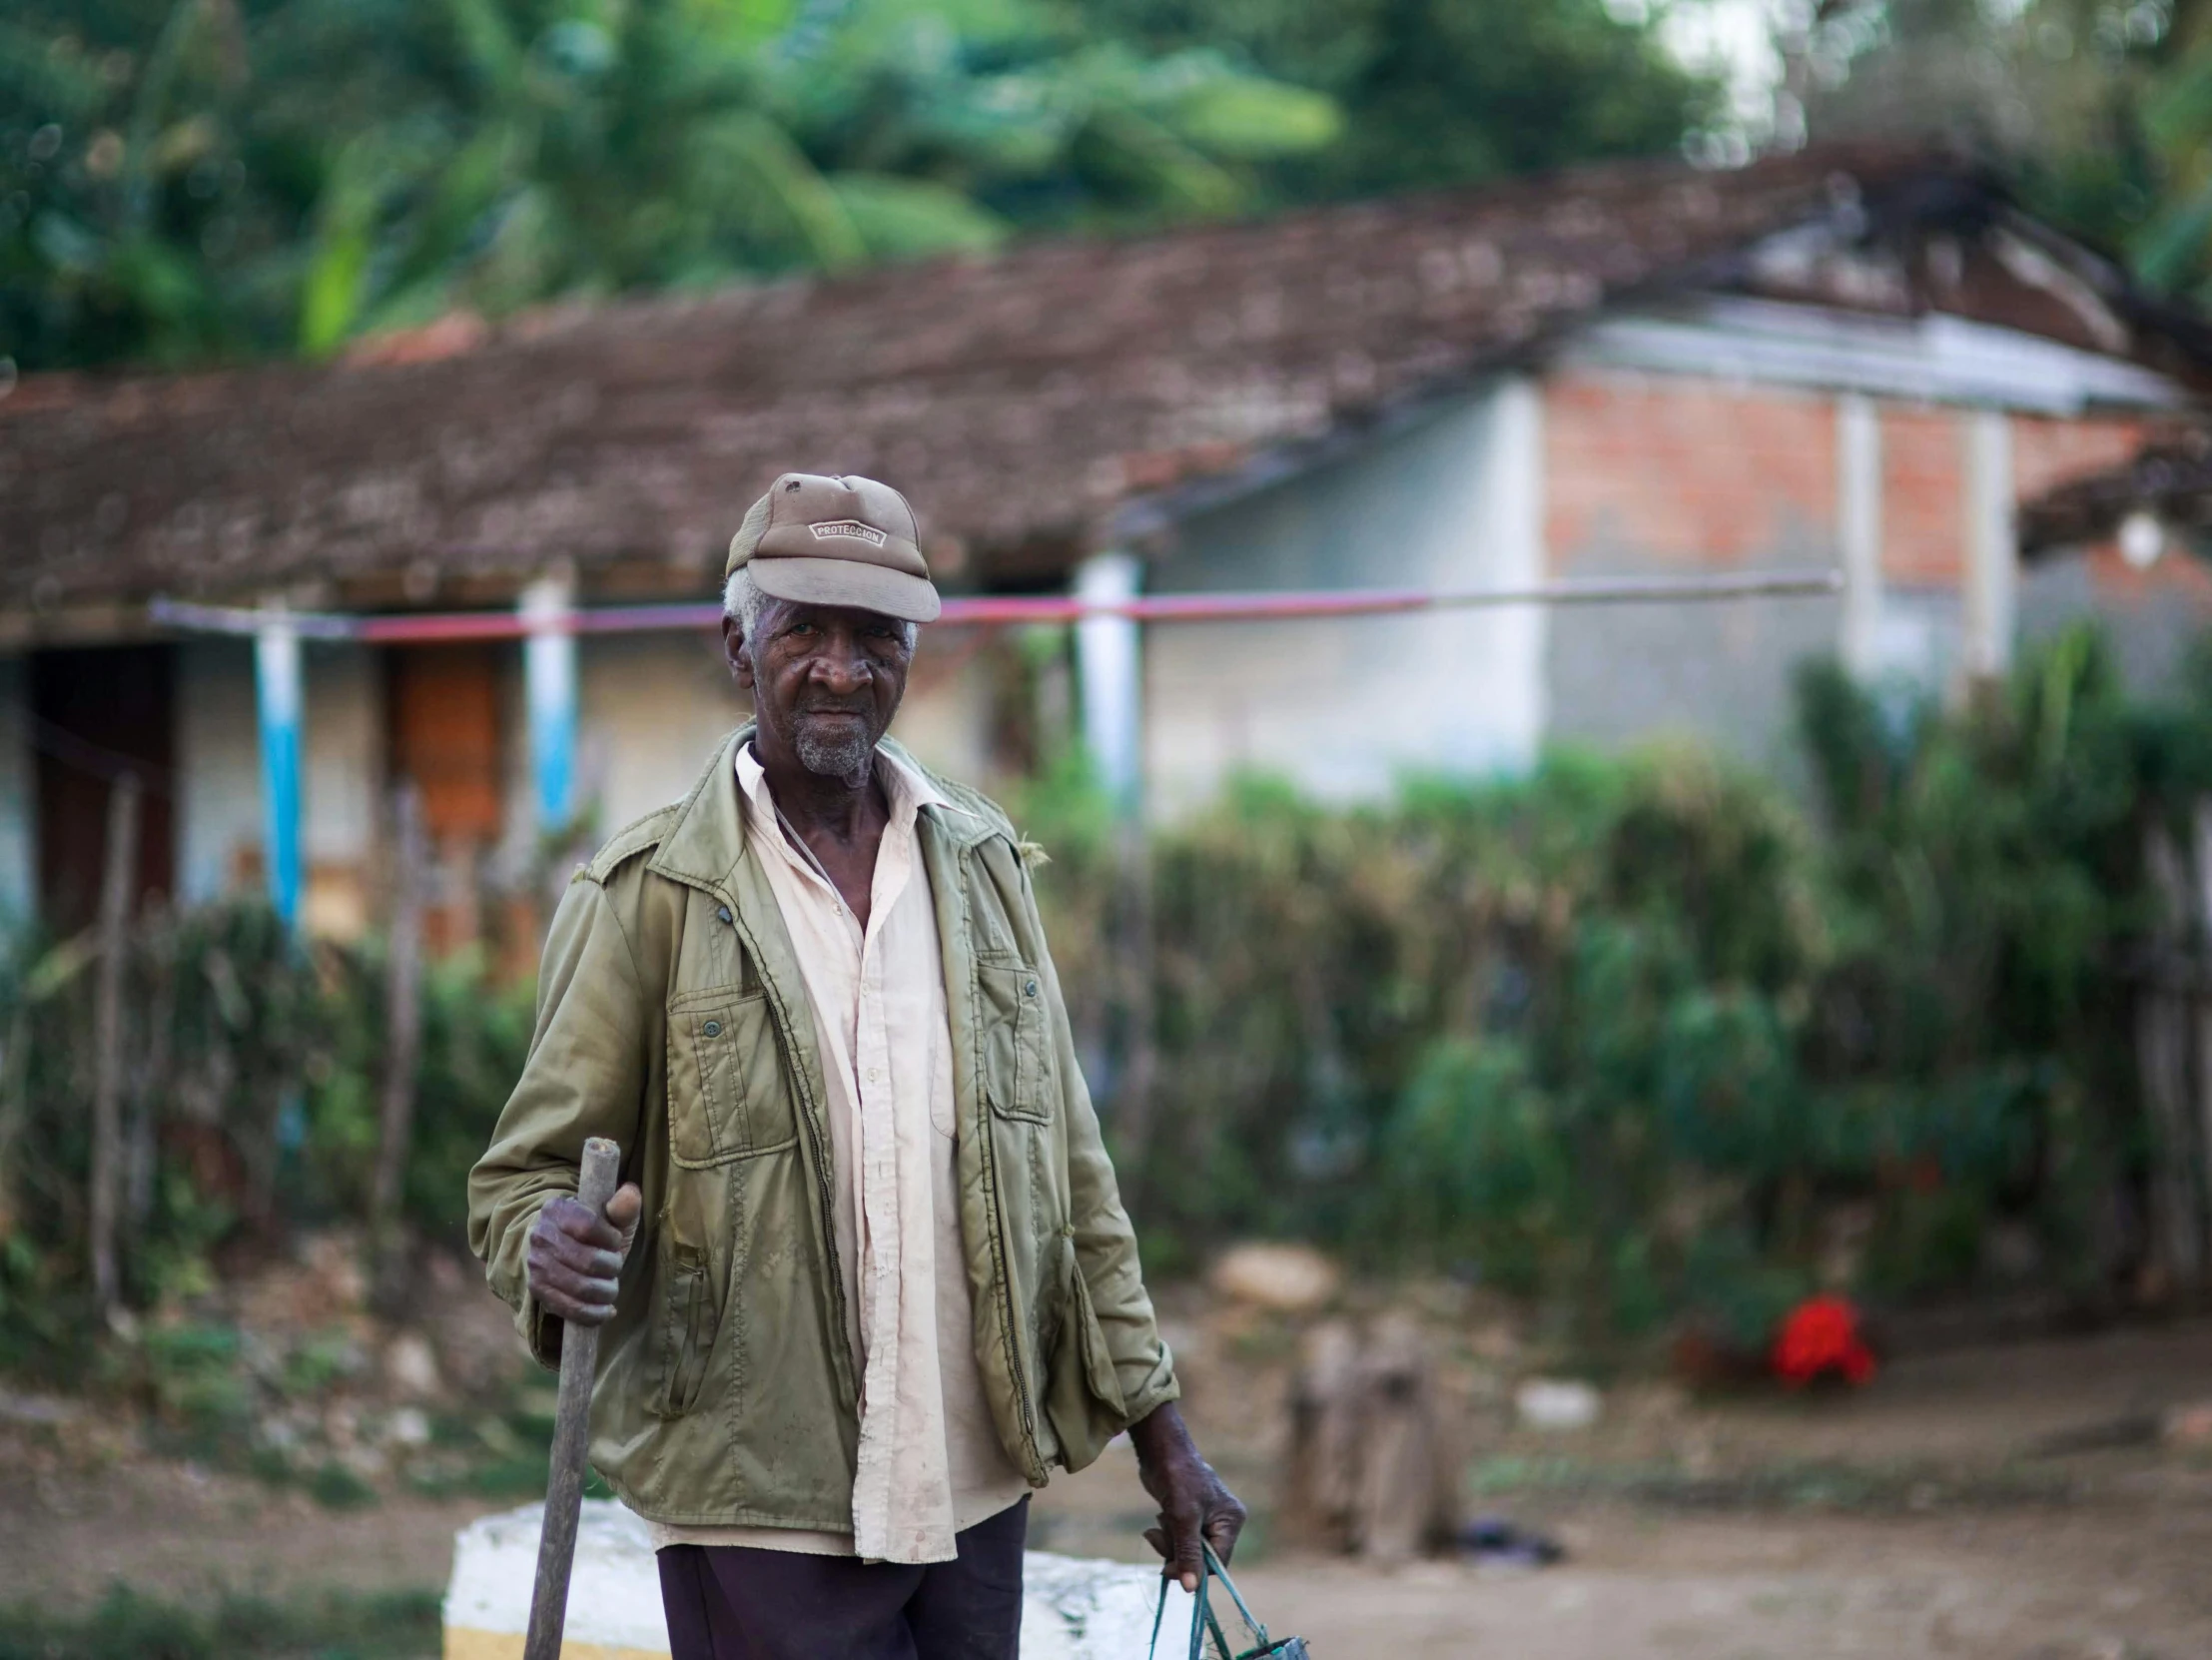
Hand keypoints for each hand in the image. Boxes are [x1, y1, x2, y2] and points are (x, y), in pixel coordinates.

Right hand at [525, 1181, 641, 1324]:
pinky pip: (569, 1309)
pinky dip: (593, 1314)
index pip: (589, 1227)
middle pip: (588, 1261)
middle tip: (616, 1266)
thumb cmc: (592, 1232)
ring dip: (606, 1292)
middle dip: (612, 1268)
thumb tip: (630, 1193)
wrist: (559, 1248)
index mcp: (556, 1209)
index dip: (610, 1239)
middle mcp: (540, 1236)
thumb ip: (622, 1207)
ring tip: (611, 1287)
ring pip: (580, 1288)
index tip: (615, 1241)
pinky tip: (605, 1310)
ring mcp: (536, 1265)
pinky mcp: (537, 1290)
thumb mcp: (610, 1216)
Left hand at [1128, 1402, 1246, 1593]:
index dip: (1194, 1569)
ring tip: (1160, 1520)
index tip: (1167, 1568)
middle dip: (1177, 1551)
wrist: (1161, 1451)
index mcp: (1231, 1521)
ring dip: (1169, 1542)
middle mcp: (1223, 1523)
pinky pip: (1180, 1540)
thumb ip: (1189, 1553)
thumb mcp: (1184, 1518)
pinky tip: (1161, 1517)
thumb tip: (1191, 1589)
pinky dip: (1167, 1535)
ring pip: (1188, 1551)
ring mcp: (1207, 1521)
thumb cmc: (1177, 1479)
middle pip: (1202, 1558)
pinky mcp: (1190, 1518)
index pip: (1218, 1562)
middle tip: (1158, 1536)